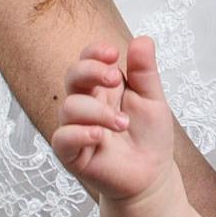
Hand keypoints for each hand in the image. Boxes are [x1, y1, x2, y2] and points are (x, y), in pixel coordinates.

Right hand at [49, 35, 177, 201]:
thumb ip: (145, 72)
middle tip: (116, 79)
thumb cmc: (150, 138)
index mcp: (104, 88)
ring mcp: (77, 128)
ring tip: (123, 123)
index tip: (113, 54)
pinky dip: (80, 133)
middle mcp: (87, 104)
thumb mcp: (153, 100)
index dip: (94, 53)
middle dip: (91, 71)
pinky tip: (99, 136)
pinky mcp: (72, 153)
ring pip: (70, 107)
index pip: (87, 60)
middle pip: (72, 76)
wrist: (152, 176)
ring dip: (98, 111)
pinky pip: (62, 137)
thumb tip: (142, 40)